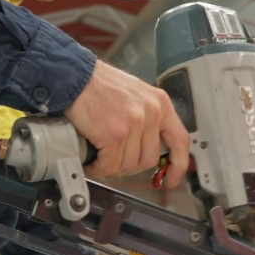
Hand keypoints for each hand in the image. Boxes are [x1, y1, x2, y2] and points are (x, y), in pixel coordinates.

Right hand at [65, 61, 190, 186]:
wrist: (74, 76)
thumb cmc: (98, 85)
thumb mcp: (135, 95)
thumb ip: (146, 118)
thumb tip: (146, 146)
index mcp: (160, 103)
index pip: (180, 140)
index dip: (178, 165)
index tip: (172, 178)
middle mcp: (151, 112)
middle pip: (149, 159)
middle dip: (130, 166)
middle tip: (115, 161)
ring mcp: (134, 124)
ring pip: (129, 165)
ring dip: (112, 167)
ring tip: (100, 157)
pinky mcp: (115, 134)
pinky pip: (110, 165)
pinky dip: (99, 168)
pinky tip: (92, 161)